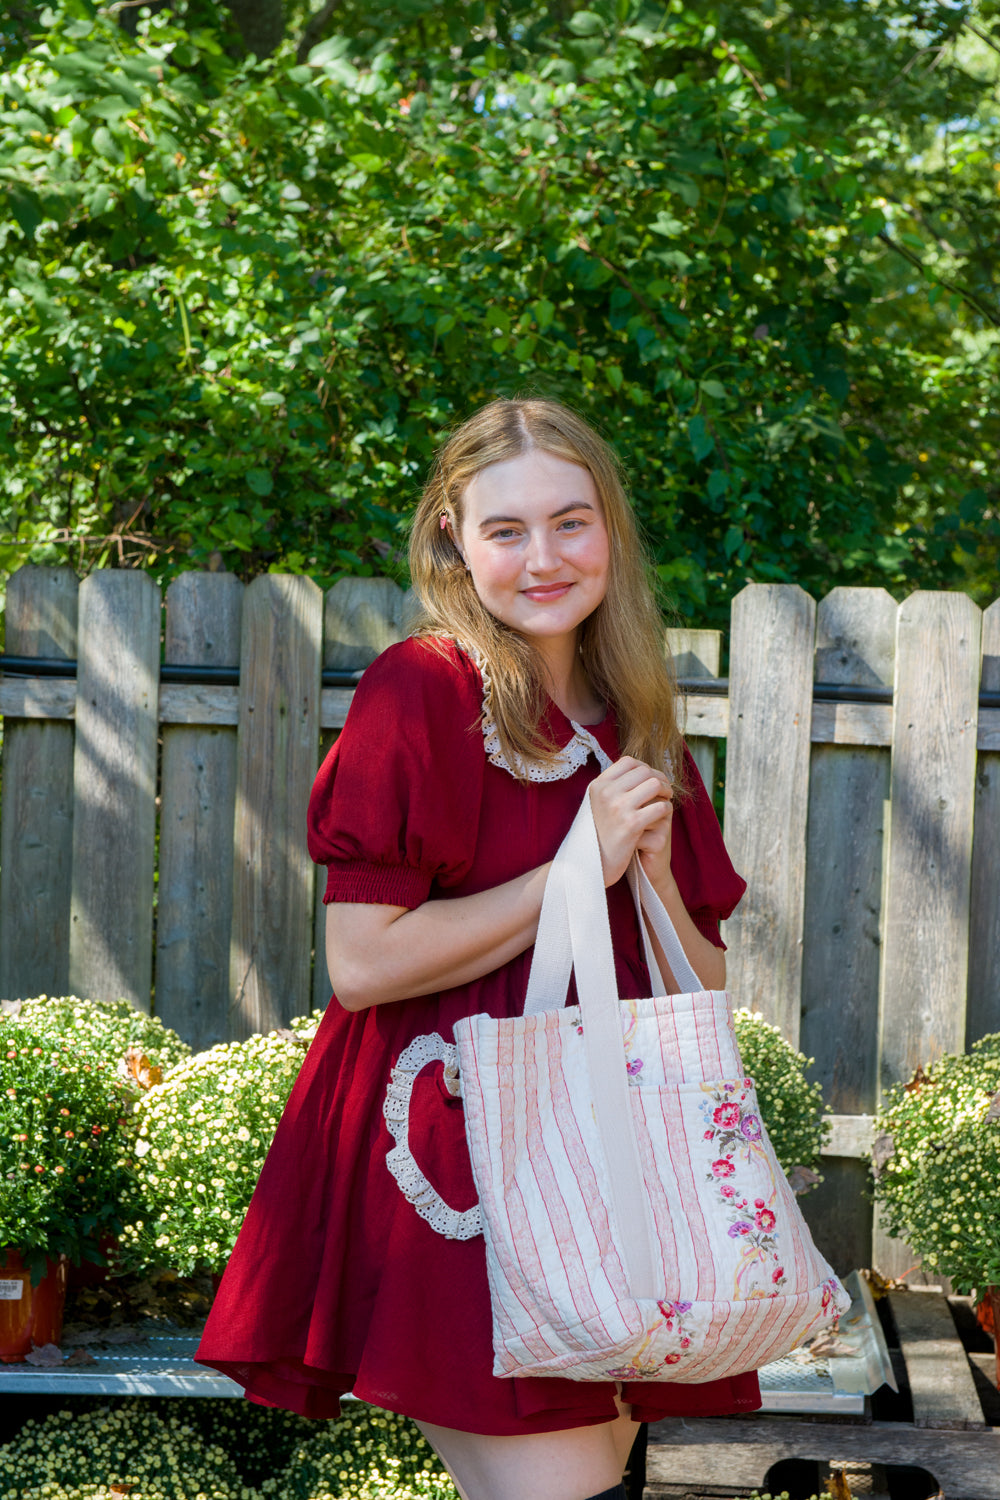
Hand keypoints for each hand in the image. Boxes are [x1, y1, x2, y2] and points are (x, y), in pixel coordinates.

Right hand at [588, 757, 673, 887]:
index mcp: (598, 785)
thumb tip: (636, 771)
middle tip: (665, 790)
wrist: (589, 865)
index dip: (645, 767)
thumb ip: (612, 788)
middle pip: (645, 771)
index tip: (651, 779)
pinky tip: (663, 816)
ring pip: (655, 784)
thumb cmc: (597, 835)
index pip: (628, 761)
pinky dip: (666, 809)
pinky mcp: (631, 824)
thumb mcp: (596, 805)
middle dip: (660, 778)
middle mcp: (606, 792)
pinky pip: (660, 806)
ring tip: (666, 800)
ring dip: (665, 791)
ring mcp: (618, 807)